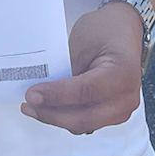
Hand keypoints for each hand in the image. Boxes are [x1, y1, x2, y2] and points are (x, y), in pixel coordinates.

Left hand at [20, 2, 144, 134]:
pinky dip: (66, 117)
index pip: (86, 91)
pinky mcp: (113, 115)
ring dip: (57, 118)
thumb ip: (66, 69)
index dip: (56, 96)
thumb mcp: (82, 42)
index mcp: (123, 73)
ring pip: (84, 124)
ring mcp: (122, 109)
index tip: (31, 94)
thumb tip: (40, 91)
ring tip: (33, 107)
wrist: (123, 31)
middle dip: (52, 114)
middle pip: (85, 117)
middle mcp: (127, 97)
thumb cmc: (104, 31)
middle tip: (27, 105)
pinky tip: (49, 108)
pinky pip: (87, 122)